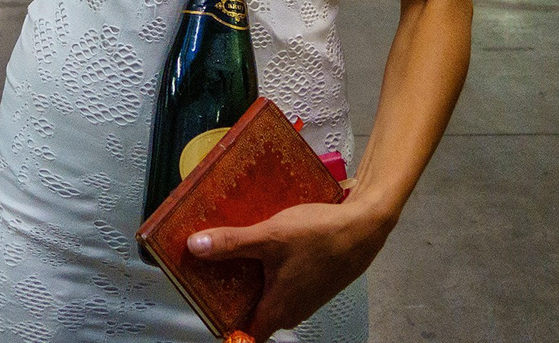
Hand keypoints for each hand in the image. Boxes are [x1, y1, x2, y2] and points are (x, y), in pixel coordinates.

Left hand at [187, 198, 394, 338]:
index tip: (202, 296)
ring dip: (252, 275)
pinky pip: (282, 282)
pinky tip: (264, 244)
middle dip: (231, 289)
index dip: (221, 318)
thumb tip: (194, 246)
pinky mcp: (312, 283)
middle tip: (211, 263)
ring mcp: (303, 299)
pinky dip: (270, 267)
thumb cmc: (320, 237)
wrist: (363, 227)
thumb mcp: (269, 237)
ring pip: (267, 293)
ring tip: (235, 248)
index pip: (242, 333)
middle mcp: (290, 312)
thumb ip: (231, 244)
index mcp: (277, 311)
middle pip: (251, 310)